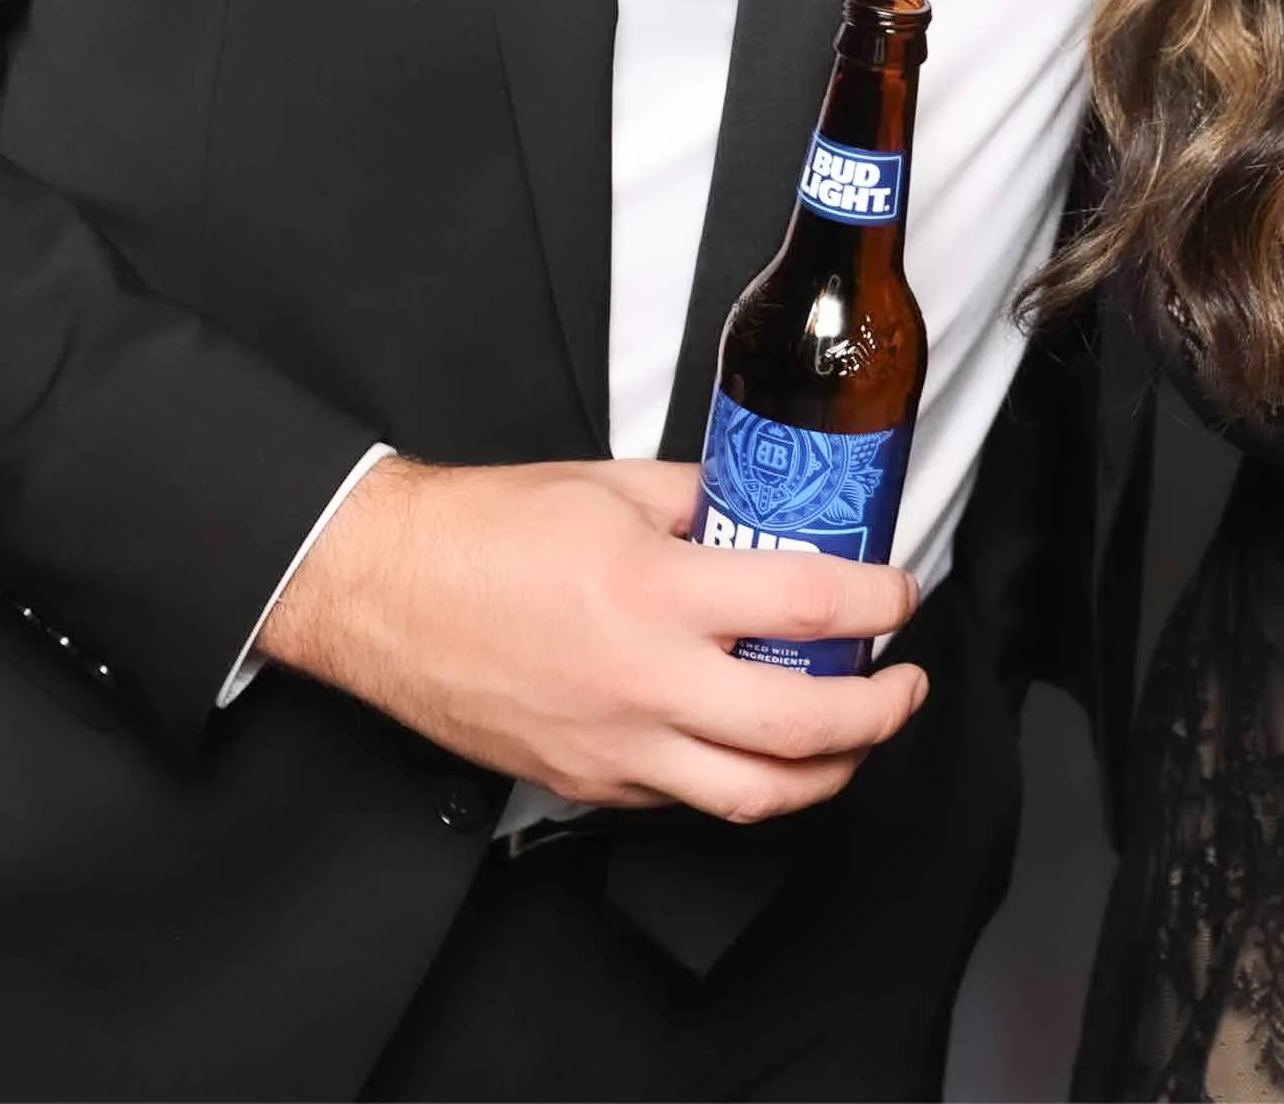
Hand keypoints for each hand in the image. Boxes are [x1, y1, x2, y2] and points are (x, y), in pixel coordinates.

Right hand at [253, 455, 926, 821]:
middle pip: (803, 730)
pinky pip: (687, 798)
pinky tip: (754, 745)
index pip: (809, 609)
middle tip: (904, 686)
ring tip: (854, 739)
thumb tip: (764, 513)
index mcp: (655, 592)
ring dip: (828, 773)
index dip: (879, 602)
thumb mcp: (611, 485)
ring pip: (754, 797)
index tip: (899, 594)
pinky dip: (739, 778)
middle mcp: (642, 681)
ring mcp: (615, 747)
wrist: (379, 590)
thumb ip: (701, 502)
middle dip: (881, 713)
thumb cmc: (479, 533)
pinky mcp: (587, 782)